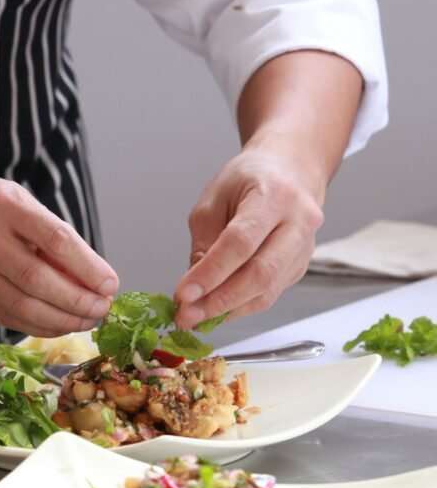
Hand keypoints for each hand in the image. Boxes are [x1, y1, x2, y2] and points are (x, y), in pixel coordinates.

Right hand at [0, 172, 118, 336]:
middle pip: (36, 279)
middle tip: (102, 309)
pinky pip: (5, 316)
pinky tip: (59, 325)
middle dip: (76, 301)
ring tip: (87, 320)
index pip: (54, 239)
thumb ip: (53, 236)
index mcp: (5, 205)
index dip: (86, 267)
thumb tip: (94, 280)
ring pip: (20, 305)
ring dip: (61, 320)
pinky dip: (38, 325)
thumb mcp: (22, 203)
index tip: (110, 285)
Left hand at [173, 143, 326, 328]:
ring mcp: (305, 247)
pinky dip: (240, 306)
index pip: (241, 242)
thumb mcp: (214, 200)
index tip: (183, 295)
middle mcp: (299, 222)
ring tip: (194, 317)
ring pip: (267, 290)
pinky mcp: (301, 266)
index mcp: (274, 195)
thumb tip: (194, 286)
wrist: (291, 170)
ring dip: (228, 310)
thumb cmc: (249, 180)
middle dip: (219, 301)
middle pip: (261, 273)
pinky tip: (216, 309)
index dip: (210, 273)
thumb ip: (204, 242)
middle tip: (186, 316)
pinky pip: (270, 293)